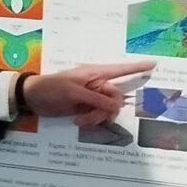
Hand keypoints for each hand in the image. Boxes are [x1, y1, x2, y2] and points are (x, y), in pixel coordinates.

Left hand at [22, 60, 155, 129]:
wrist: (33, 99)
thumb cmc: (51, 88)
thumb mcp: (74, 92)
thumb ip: (96, 98)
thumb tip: (116, 106)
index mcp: (96, 74)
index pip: (121, 70)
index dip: (137, 68)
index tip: (154, 64)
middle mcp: (97, 85)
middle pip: (116, 99)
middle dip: (105, 110)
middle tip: (88, 115)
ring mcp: (92, 98)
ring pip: (108, 111)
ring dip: (96, 118)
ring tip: (80, 120)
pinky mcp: (87, 109)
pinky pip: (98, 117)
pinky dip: (91, 121)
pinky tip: (79, 121)